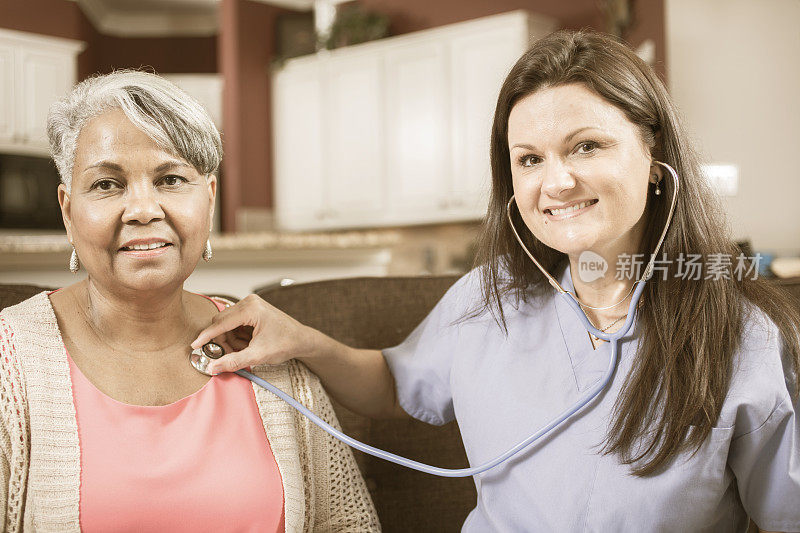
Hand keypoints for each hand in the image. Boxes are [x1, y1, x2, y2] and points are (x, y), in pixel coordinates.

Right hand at [191, 294, 314, 373]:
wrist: (301, 339)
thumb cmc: (285, 343)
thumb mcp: (259, 356)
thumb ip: (234, 361)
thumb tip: (213, 367)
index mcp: (251, 309)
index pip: (221, 323)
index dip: (206, 336)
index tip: (194, 346)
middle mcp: (249, 302)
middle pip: (221, 322)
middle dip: (223, 341)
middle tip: (232, 355)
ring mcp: (250, 304)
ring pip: (226, 324)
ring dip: (230, 340)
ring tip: (246, 349)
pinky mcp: (251, 309)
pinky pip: (233, 324)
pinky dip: (236, 336)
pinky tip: (248, 344)